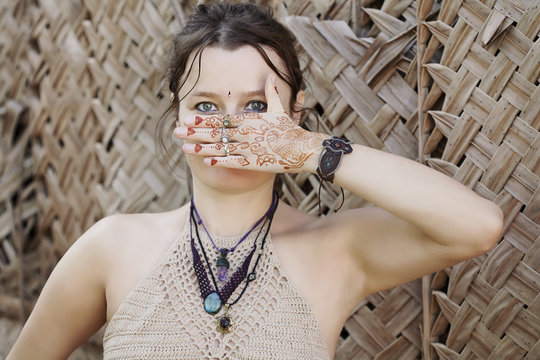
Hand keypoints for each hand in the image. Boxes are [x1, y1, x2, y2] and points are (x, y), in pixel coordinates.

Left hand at [174, 73, 325, 172]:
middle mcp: (246, 133)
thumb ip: (272, 93)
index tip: (188, 119)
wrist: (303, 149)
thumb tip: (270, 76)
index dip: (203, 120)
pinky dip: (220, 161)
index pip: (222, 119)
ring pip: (220, 148)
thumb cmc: (291, 130)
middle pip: (216, 133)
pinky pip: (233, 162)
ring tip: (184, 148)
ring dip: (201, 148)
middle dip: (194, 132)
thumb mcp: (280, 109)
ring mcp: (249, 148)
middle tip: (177, 132)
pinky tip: (206, 162)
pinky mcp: (254, 163)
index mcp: (250, 120)